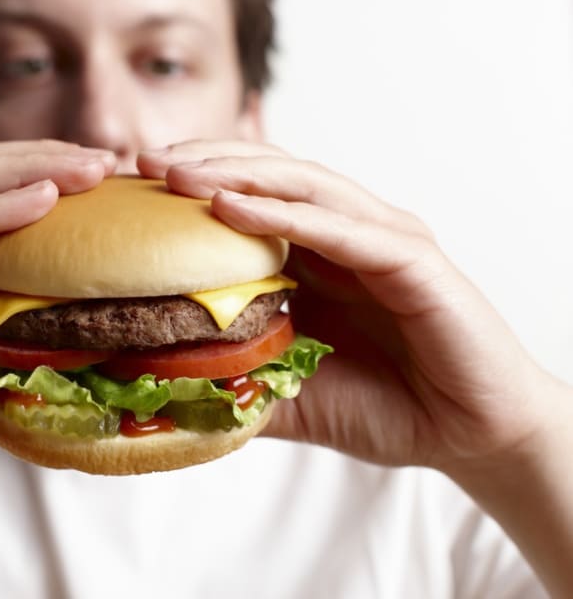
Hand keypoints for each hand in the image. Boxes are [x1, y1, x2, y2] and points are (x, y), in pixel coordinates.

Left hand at [138, 140, 560, 470]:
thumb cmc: (382, 407)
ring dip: (237, 175)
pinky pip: (342, 229)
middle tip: (143, 162)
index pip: (250, 196)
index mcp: (318, 252)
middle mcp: (349, 232)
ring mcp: (383, 239)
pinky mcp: (414, 261)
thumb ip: (233, 380)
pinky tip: (233, 207)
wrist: (466, 436)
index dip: (192, 183)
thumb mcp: (286, 392)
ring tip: (177, 174)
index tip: (132, 186)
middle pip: (270, 175)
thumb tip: (158, 388)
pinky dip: (287, 215)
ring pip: (303, 186)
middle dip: (205, 162)